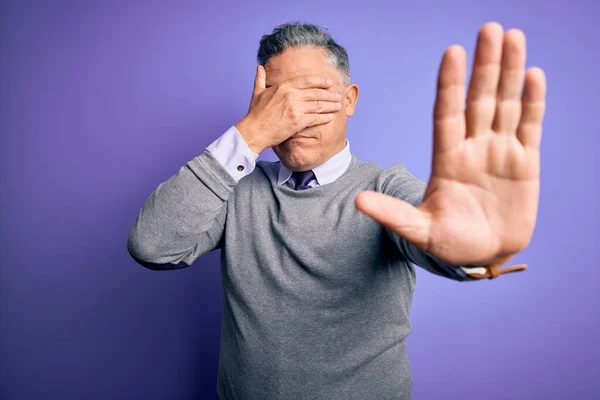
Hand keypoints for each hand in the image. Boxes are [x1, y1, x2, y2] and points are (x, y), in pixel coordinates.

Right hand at [235, 65, 342, 153]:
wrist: (254, 131)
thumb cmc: (255, 114)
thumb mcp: (257, 93)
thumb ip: (260, 79)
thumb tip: (260, 67)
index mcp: (284, 87)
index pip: (307, 80)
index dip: (321, 81)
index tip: (329, 82)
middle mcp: (292, 95)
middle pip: (317, 92)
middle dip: (330, 94)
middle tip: (338, 95)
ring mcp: (296, 109)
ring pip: (319, 105)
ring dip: (331, 105)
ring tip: (338, 105)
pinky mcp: (298, 122)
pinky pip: (316, 118)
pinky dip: (325, 117)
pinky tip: (331, 116)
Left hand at [355, 22, 546, 265]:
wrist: (482, 255)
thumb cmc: (449, 244)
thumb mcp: (420, 232)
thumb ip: (394, 215)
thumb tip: (359, 201)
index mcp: (447, 160)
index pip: (447, 113)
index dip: (450, 85)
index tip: (452, 53)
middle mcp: (473, 148)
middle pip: (478, 99)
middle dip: (484, 65)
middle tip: (489, 28)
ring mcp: (499, 152)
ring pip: (505, 104)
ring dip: (509, 72)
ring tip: (513, 37)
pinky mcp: (525, 162)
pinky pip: (529, 125)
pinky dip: (533, 101)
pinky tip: (533, 74)